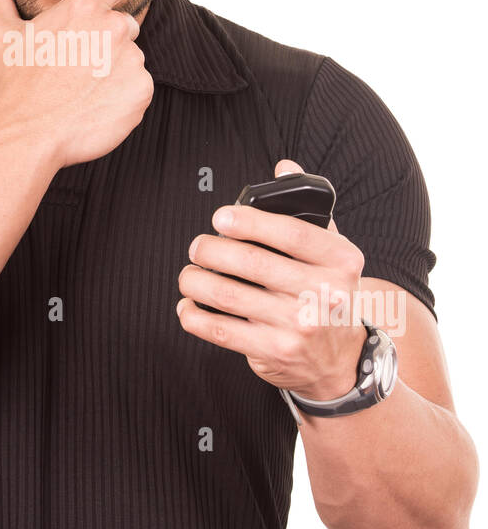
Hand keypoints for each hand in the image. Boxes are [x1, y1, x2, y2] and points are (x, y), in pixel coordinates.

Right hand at [0, 0, 186, 167]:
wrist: (28, 134)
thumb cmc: (16, 84)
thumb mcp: (4, 35)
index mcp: (84, 7)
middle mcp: (114, 27)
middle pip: (123, 29)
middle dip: (105, 45)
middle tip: (74, 71)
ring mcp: (131, 59)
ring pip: (130, 62)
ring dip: (112, 74)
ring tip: (80, 93)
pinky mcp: (142, 90)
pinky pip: (137, 90)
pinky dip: (122, 99)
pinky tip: (95, 108)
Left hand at [176, 159, 366, 398]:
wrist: (339, 360)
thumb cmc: (326, 295)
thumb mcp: (332, 254)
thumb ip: (308, 210)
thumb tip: (284, 167)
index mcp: (340, 260)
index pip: (291, 232)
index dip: (250, 221)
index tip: (221, 217)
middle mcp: (324, 294)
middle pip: (253, 262)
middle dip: (212, 250)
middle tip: (197, 246)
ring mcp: (300, 326)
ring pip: (230, 296)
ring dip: (197, 281)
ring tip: (188, 275)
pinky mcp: (276, 352)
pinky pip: (223, 331)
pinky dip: (196, 317)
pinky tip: (188, 306)